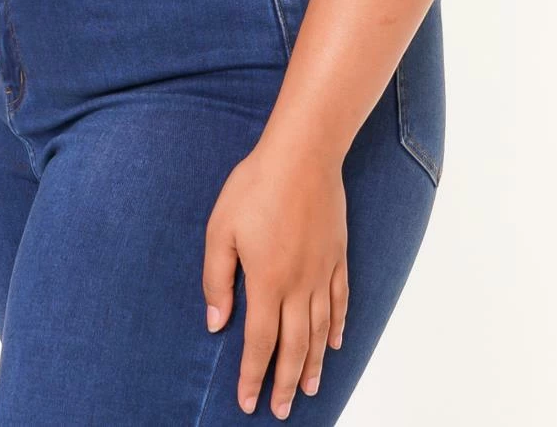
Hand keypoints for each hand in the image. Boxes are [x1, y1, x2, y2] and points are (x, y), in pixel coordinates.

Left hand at [202, 143, 347, 418]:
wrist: (303, 154)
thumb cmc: (255, 186)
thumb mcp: (220, 229)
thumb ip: (217, 280)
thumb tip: (216, 323)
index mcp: (267, 282)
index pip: (260, 342)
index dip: (253, 375)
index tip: (248, 402)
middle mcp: (299, 285)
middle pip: (294, 346)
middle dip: (286, 382)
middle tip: (282, 410)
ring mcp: (322, 271)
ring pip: (320, 331)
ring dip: (313, 364)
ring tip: (309, 389)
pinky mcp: (338, 255)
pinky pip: (340, 301)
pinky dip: (338, 327)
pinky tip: (335, 344)